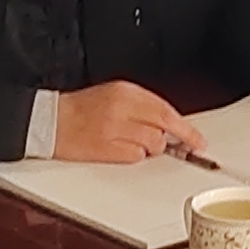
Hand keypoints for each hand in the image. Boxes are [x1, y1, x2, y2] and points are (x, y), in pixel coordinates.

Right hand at [53, 81, 201, 162]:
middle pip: (163, 126)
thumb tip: (170, 123)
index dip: (185, 127)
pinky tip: (122, 149)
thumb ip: (142, 105)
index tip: (197, 139)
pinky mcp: (107, 149)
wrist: (52, 121)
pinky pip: (136, 157)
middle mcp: (122, 108)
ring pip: (152, 144)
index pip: (165, 109)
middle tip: (184, 146)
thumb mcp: (114, 94)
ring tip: (132, 141)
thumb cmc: (81, 109)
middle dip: (176, 138)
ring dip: (150, 147)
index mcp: (126, 91)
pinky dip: (135, 156)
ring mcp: (115, 130)